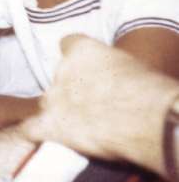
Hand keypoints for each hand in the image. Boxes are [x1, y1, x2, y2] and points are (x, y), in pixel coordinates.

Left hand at [21, 35, 178, 171]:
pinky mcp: (51, 125)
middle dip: (72, 90)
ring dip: (59, 113)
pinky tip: (44, 137)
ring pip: (47, 103)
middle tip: (94, 105)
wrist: (146, 117)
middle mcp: (62, 70)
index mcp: (82, 50)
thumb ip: (113, 67)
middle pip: (59, 78)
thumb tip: (114, 78)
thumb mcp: (132, 67)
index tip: (90, 69)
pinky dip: (36, 133)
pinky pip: (31, 129)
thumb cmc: (148, 92)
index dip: (79, 60)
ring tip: (82, 126)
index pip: (69, 44)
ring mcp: (53, 98)